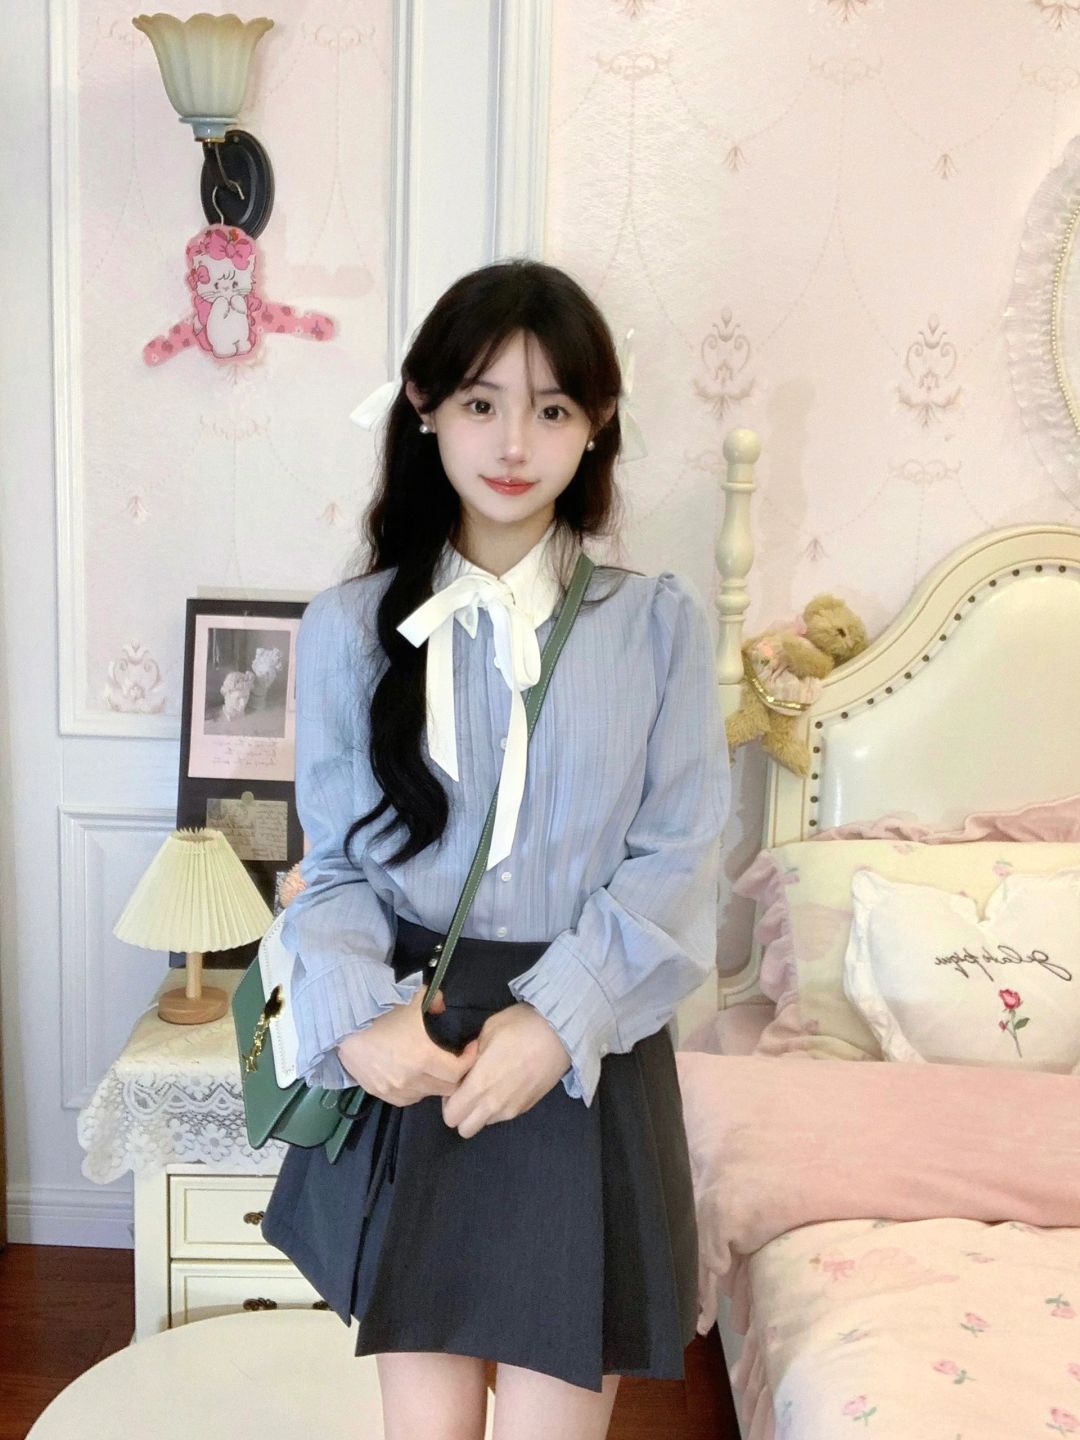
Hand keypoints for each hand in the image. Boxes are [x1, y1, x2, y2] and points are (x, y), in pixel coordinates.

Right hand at [336, 989, 479, 1106]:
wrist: (343, 1023)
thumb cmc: (381, 1009)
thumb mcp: (414, 996)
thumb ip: (436, 1001)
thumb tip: (442, 1009)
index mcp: (424, 1057)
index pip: (458, 1072)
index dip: (469, 1060)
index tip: (470, 1048)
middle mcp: (411, 1079)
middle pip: (446, 1089)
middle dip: (455, 1074)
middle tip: (454, 1059)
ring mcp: (393, 1089)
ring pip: (425, 1095)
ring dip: (433, 1083)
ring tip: (431, 1067)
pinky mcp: (378, 1093)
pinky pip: (405, 1099)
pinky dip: (413, 1090)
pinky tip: (411, 1075)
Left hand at [440, 1003, 570, 1139]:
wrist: (561, 1033)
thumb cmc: (520, 1027)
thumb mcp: (487, 1031)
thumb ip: (470, 1055)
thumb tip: (466, 1062)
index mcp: (479, 1085)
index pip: (450, 1116)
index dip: (447, 1100)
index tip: (456, 1083)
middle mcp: (494, 1105)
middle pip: (464, 1129)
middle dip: (461, 1113)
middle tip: (468, 1088)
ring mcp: (512, 1109)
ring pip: (484, 1124)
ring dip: (479, 1111)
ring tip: (489, 1085)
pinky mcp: (526, 1108)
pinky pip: (502, 1116)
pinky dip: (497, 1107)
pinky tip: (506, 1083)